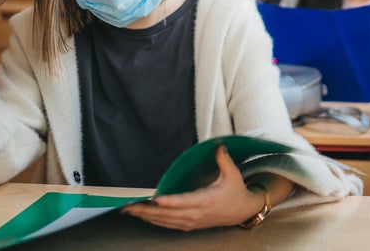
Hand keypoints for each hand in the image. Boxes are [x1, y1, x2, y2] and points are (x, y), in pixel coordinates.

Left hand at [120, 145, 264, 230]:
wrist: (241, 211)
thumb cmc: (235, 191)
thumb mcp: (233, 174)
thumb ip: (224, 159)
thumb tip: (218, 145)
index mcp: (206, 200)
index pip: (185, 202)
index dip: (169, 202)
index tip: (155, 199)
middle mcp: (197, 213)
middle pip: (169, 214)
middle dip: (147, 210)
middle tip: (128, 206)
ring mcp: (192, 221)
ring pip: (165, 221)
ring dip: (146, 216)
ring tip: (129, 210)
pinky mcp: (190, 224)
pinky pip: (168, 225)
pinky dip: (154, 221)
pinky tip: (143, 216)